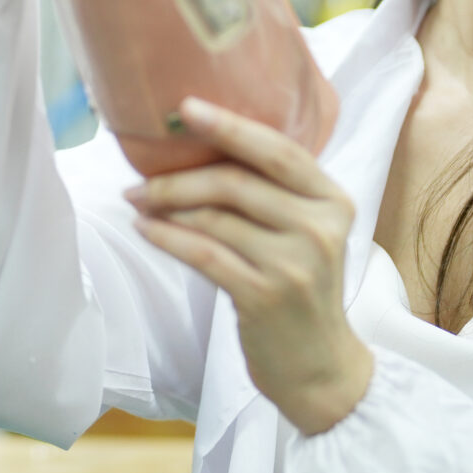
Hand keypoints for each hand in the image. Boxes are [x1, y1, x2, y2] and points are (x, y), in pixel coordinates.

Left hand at [125, 97, 374, 433]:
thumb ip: (273, 193)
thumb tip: (199, 146)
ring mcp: (295, 264)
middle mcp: (320, 227)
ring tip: (138, 205)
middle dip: (178, 177)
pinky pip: (203, 254)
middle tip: (139, 181)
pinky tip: (146, 230)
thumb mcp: (306, 233)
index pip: (277, 149)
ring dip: (166, 208)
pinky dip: (168, 238)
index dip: (230, 125)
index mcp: (333, 200)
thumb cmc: (300, 289)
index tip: (185, 106)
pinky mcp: (266, 296)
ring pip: (214, 218)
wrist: (319, 366)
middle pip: (236, 181)